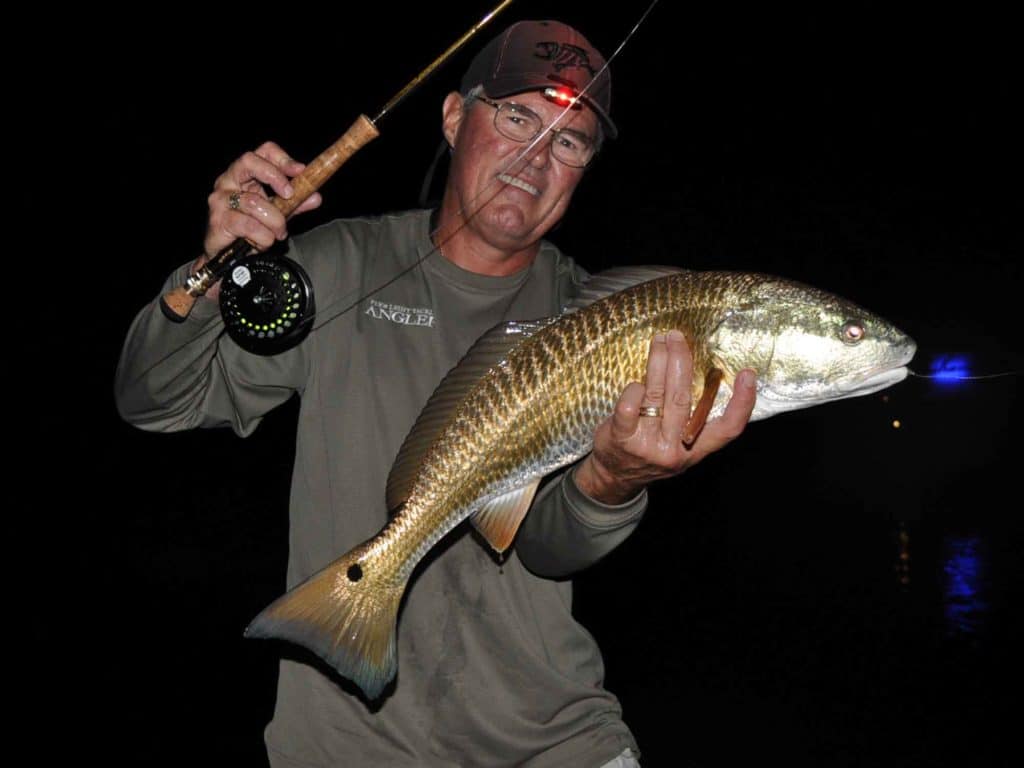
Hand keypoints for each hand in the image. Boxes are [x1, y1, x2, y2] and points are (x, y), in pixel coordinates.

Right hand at [196, 142, 322, 297]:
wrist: (229, 258)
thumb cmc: (251, 230)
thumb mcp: (279, 213)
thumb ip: (296, 204)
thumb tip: (316, 197)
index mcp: (244, 174)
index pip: (263, 151)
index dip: (283, 158)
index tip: (301, 170)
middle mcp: (228, 181)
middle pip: (249, 161)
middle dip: (274, 176)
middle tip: (289, 195)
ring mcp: (221, 199)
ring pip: (254, 202)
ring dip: (274, 220)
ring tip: (278, 233)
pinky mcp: (218, 220)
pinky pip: (248, 225)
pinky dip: (263, 236)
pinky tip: (264, 242)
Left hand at [574, 330, 756, 503]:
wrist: (613, 477)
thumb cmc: (648, 449)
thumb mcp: (678, 443)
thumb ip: (690, 416)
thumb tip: (694, 367)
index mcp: (696, 448)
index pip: (727, 429)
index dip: (742, 403)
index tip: (748, 373)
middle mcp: (675, 448)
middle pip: (683, 400)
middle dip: (681, 362)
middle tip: (677, 337)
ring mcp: (648, 446)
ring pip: (657, 397)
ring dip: (658, 363)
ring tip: (659, 341)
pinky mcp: (621, 440)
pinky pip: (628, 408)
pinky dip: (632, 391)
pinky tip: (635, 382)